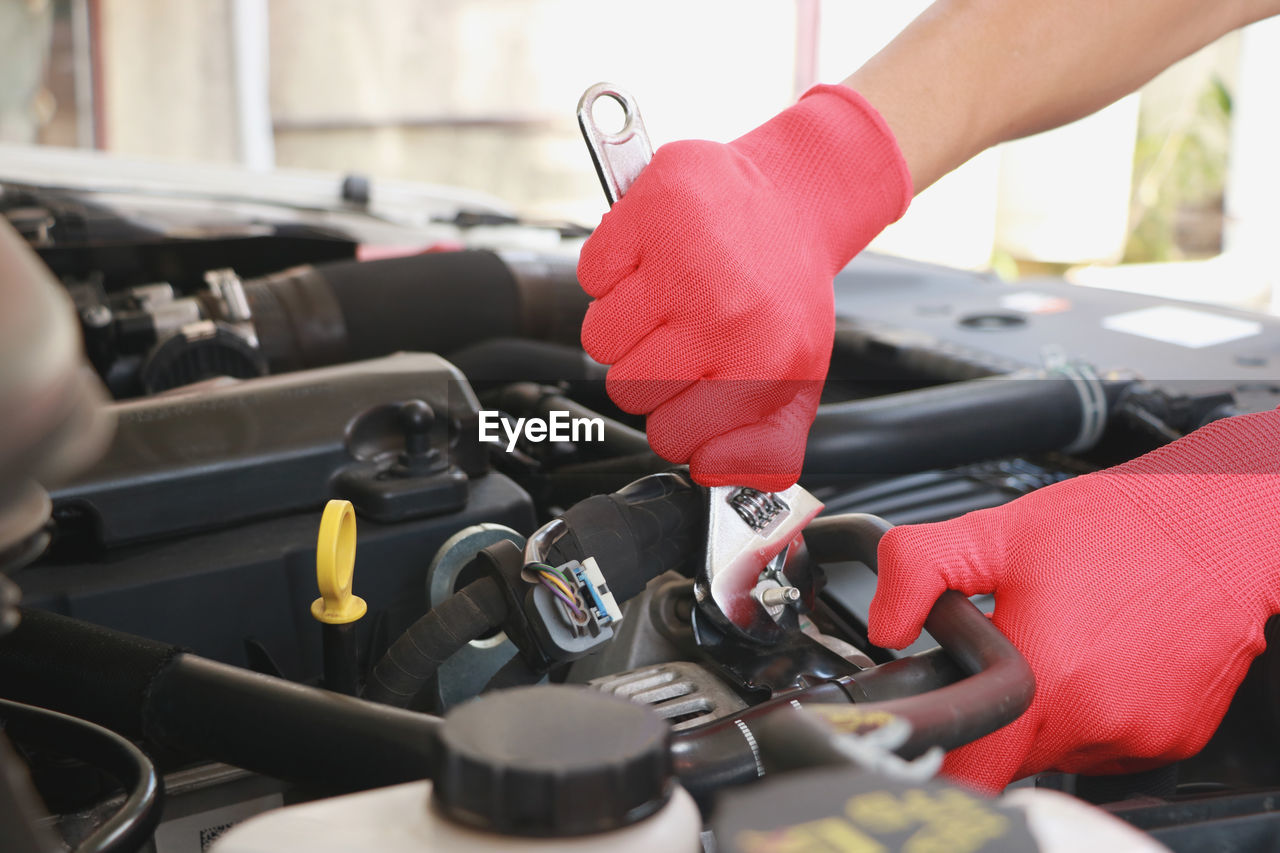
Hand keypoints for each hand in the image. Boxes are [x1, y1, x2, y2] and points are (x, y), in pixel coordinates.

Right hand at [577, 85, 911, 491]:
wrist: (795, 199)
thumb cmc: (786, 291)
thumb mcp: (798, 379)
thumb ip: (766, 447)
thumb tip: (713, 472)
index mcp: (762, 362)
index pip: (670, 436)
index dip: (674, 419)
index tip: (691, 391)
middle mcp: (724, 312)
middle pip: (626, 389)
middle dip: (646, 370)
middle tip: (680, 337)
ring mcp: (682, 259)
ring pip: (599, 339)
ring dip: (624, 324)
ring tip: (666, 300)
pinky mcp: (649, 213)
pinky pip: (590, 275)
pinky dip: (611, 272)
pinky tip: (651, 262)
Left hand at [868, 410, 1279, 791]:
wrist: (1218, 530)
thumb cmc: (1115, 529)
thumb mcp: (994, 533)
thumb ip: (920, 571)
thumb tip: (886, 624)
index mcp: (1043, 684)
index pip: (972, 771)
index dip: (948, 751)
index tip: (945, 721)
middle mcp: (1093, 724)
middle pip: (1012, 758)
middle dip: (1000, 713)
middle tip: (1015, 650)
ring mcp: (1138, 738)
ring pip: (1061, 751)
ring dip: (1050, 713)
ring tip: (1065, 644)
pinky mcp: (1174, 740)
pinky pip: (1112, 744)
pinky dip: (1098, 712)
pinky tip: (1104, 658)